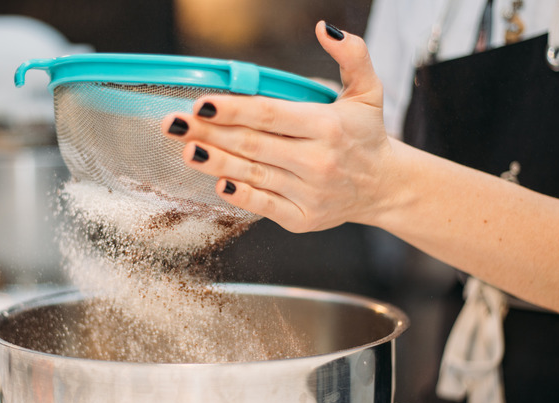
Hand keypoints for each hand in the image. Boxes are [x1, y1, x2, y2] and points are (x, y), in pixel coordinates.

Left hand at [162, 21, 393, 232]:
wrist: (384, 187)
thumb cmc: (366, 135)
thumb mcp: (367, 91)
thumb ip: (352, 56)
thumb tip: (326, 28)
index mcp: (328, 125)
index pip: (271, 114)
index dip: (233, 109)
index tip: (201, 104)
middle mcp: (318, 160)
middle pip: (253, 144)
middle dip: (210, 133)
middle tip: (174, 124)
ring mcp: (310, 192)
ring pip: (254, 174)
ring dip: (216, 162)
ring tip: (186, 149)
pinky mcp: (303, 219)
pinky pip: (264, 206)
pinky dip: (240, 196)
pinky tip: (217, 183)